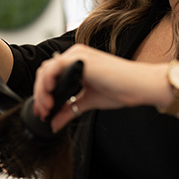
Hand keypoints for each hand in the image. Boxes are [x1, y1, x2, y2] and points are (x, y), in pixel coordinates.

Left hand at [32, 45, 162, 131]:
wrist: (139, 86)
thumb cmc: (121, 89)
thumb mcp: (88, 102)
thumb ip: (70, 110)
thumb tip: (54, 123)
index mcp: (77, 62)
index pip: (51, 74)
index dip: (43, 94)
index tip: (44, 112)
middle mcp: (75, 55)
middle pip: (45, 72)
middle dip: (40, 95)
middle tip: (43, 113)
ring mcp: (76, 55)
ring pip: (46, 71)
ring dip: (41, 92)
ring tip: (47, 109)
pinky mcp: (78, 59)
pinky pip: (53, 69)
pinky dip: (46, 85)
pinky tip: (50, 99)